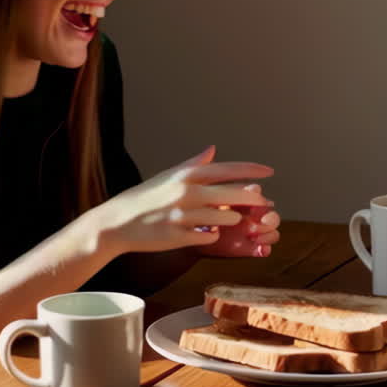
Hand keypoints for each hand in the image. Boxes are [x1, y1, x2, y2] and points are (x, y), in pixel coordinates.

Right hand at [85, 146, 273, 256]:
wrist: (116, 223)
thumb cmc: (144, 198)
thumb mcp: (167, 176)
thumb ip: (193, 164)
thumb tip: (213, 149)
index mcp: (186, 175)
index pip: (227, 169)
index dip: (251, 170)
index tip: (269, 172)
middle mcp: (187, 193)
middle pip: (233, 194)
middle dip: (252, 199)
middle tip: (262, 203)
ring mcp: (183, 216)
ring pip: (226, 218)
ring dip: (230, 219)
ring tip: (225, 219)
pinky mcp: (179, 237)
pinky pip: (211, 238)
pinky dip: (213, 236)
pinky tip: (206, 233)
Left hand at [195, 184, 281, 257]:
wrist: (190, 235)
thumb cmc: (200, 213)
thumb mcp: (214, 200)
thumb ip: (232, 193)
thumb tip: (255, 187)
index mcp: (245, 202)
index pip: (262, 200)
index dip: (261, 202)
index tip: (252, 205)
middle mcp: (252, 217)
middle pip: (273, 216)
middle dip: (271, 219)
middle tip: (262, 221)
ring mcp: (253, 233)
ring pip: (273, 232)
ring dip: (269, 234)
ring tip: (256, 237)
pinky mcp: (250, 248)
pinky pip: (266, 249)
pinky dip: (266, 249)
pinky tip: (260, 249)